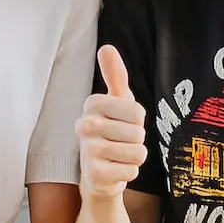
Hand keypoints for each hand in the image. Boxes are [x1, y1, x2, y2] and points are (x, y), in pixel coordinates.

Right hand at [77, 46, 148, 203]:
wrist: (98, 175)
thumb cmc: (112, 131)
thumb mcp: (116, 102)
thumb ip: (115, 75)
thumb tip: (107, 47)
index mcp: (92, 104)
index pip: (137, 111)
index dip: (137, 121)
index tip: (122, 123)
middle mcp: (84, 125)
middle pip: (138, 133)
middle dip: (137, 141)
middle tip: (120, 143)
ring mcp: (87, 151)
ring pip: (138, 152)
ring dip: (134, 158)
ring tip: (119, 157)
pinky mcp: (93, 175)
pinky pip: (132, 171)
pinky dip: (129, 173)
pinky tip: (114, 171)